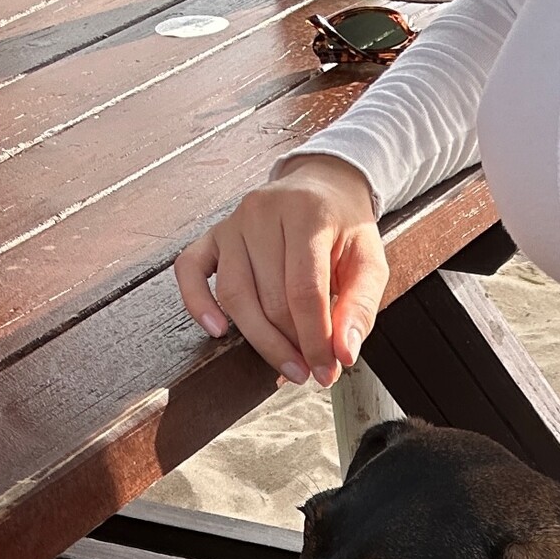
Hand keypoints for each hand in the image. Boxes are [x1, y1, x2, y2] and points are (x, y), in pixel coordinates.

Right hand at [174, 156, 388, 387]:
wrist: (322, 187)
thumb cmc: (344, 227)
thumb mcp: (370, 261)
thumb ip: (360, 307)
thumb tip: (344, 354)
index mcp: (307, 213)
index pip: (304, 291)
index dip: (314, 340)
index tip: (325, 372)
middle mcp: (262, 212)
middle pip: (270, 299)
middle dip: (292, 344)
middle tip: (311, 370)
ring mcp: (233, 223)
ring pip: (234, 295)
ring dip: (260, 339)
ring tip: (286, 362)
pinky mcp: (213, 235)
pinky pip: (189, 271)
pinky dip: (197, 304)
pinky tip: (217, 331)